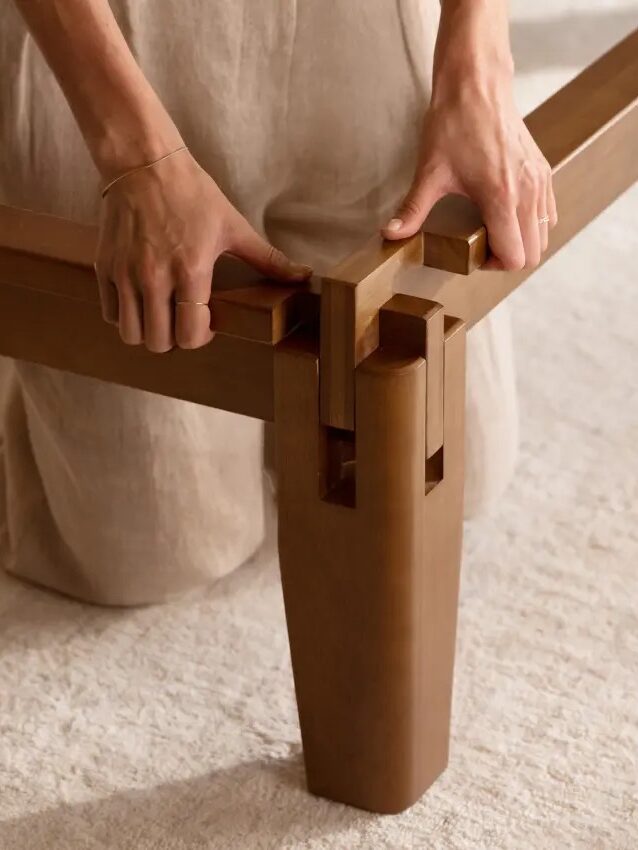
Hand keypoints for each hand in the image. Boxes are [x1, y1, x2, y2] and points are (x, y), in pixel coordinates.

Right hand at [94, 149, 311, 351]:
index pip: (191, 334)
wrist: (143, 162)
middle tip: (182, 320)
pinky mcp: (105, 267)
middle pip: (159, 342)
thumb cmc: (192, 193)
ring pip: (131, 334)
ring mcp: (126, 273)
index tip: (206, 323)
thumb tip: (303, 275)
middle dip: (175, 339)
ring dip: (148, 332)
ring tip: (160, 315)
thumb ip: (268, 259)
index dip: (201, 337)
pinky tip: (140, 300)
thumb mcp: (234, 226)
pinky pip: (110, 314)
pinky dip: (125, 316)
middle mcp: (154, 277)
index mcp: (191, 270)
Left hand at [381, 47, 557, 270]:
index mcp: (502, 198)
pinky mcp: (543, 170)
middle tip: (481, 247)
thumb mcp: (429, 172)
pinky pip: (548, 211)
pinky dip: (532, 222)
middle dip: (508, 257)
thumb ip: (412, 210)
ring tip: (493, 231)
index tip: (474, 255)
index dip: (493, 265)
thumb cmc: (453, 124)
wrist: (477, 83)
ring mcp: (540, 180)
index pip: (515, 257)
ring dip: (522, 240)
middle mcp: (528, 192)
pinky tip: (506, 213)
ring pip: (544, 233)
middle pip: (533, 252)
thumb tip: (390, 235)